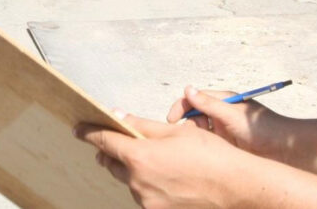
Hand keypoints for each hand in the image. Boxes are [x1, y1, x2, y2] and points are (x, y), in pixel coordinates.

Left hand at [76, 110, 250, 207]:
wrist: (236, 187)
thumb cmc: (211, 156)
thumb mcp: (174, 132)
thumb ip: (141, 126)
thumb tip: (118, 116)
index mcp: (139, 157)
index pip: (104, 141)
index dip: (89, 132)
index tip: (79, 128)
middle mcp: (138, 182)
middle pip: (112, 163)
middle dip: (112, 151)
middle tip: (119, 141)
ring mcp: (147, 201)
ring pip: (128, 180)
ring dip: (132, 168)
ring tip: (156, 160)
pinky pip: (143, 194)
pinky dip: (146, 183)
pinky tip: (165, 176)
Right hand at [167, 86, 316, 174]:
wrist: (285, 150)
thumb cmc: (263, 128)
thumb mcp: (233, 115)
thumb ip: (209, 104)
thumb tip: (187, 89)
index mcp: (223, 101)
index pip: (194, 99)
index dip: (180, 107)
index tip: (171, 119)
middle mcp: (221, 114)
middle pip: (193, 116)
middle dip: (185, 125)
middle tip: (182, 138)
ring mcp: (223, 130)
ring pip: (199, 132)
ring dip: (193, 137)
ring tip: (193, 147)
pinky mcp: (226, 146)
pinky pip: (207, 144)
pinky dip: (201, 147)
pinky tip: (200, 155)